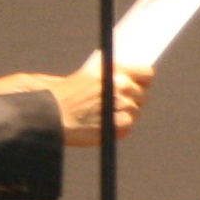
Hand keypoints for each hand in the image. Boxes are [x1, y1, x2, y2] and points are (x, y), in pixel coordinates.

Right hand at [0, 57, 154, 146]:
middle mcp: (121, 87)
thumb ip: (111, 73)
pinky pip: (128, 126)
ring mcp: (121, 106)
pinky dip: (119, 128)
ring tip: (106, 115)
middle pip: (142, 95)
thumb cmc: (67, 94)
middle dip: (132, 99)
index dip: (143, 80)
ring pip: (135, 112)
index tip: (140, 85)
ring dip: (125, 114)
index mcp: (115, 70)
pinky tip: (106, 125)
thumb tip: (132, 74)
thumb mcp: (89, 73)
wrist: (52, 114)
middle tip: (117, 104)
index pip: (147, 74)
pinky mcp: (117, 126)